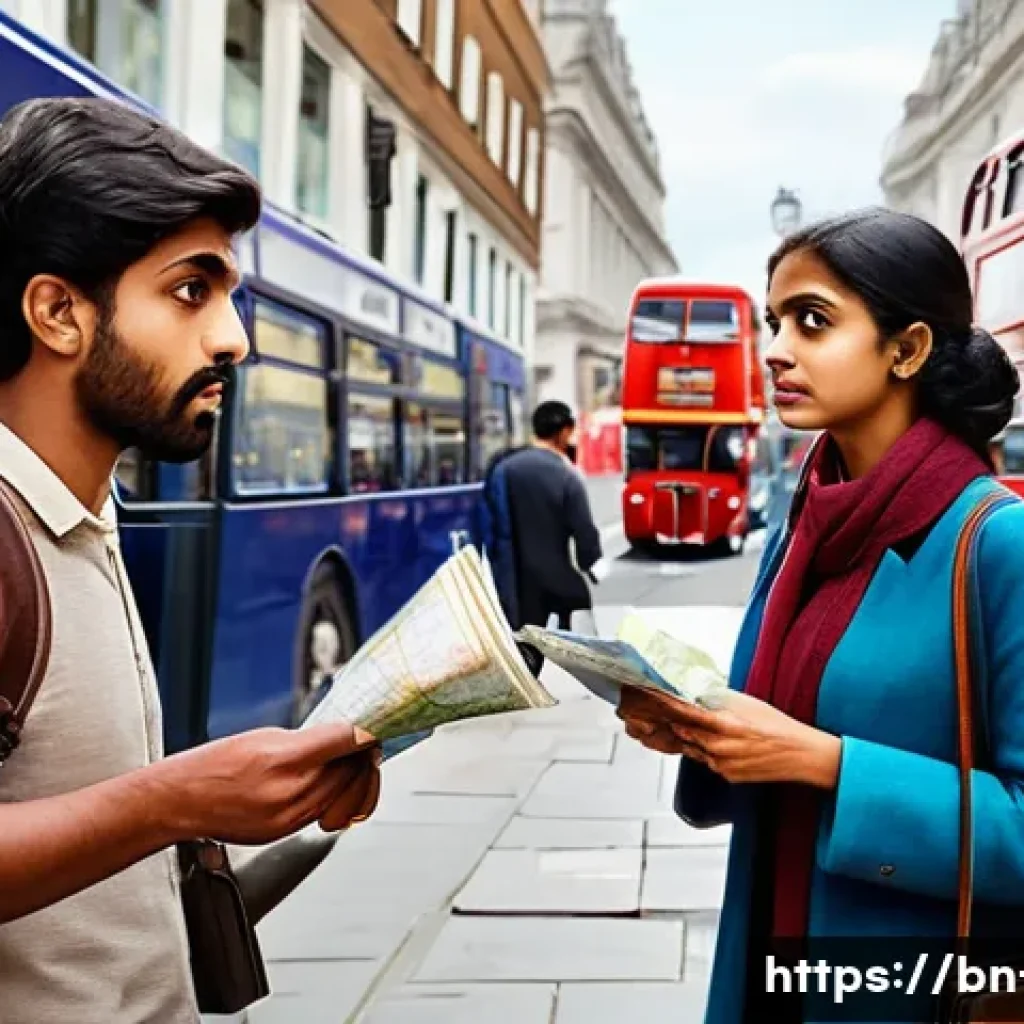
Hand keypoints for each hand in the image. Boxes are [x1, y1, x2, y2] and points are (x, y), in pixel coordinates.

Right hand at [157, 723, 382, 844]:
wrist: (180, 802)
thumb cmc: (214, 764)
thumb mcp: (263, 737)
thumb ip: (307, 740)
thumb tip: (341, 740)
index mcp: (282, 759)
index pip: (343, 742)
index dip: (362, 733)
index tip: (372, 728)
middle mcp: (289, 792)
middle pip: (349, 771)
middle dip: (361, 755)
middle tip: (365, 744)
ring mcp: (288, 818)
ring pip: (343, 795)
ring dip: (353, 778)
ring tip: (351, 763)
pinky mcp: (285, 833)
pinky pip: (324, 813)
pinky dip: (333, 798)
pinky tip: (329, 785)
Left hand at [617, 688, 840, 788]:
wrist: (801, 754)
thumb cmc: (775, 724)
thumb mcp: (744, 703)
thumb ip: (714, 700)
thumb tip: (689, 694)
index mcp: (721, 723)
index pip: (679, 711)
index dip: (656, 703)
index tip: (638, 695)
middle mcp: (717, 746)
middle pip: (678, 731)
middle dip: (659, 720)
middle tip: (634, 711)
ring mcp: (720, 764)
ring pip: (689, 747)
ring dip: (677, 735)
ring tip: (656, 724)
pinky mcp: (725, 776)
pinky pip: (704, 760)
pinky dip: (700, 749)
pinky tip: (698, 739)